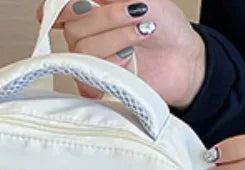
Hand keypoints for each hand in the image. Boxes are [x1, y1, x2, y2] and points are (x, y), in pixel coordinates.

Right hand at [38, 0, 205, 108]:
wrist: (183, 58)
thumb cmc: (165, 26)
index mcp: (89, 11)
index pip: (60, 9)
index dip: (62, 8)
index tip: (85, 4)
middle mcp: (85, 36)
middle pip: (73, 29)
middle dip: (107, 18)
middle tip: (136, 13)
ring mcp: (90, 62)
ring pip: (84, 52)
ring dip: (116, 39)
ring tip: (142, 33)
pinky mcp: (99, 86)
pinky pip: (88, 81)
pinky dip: (112, 66)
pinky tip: (129, 59)